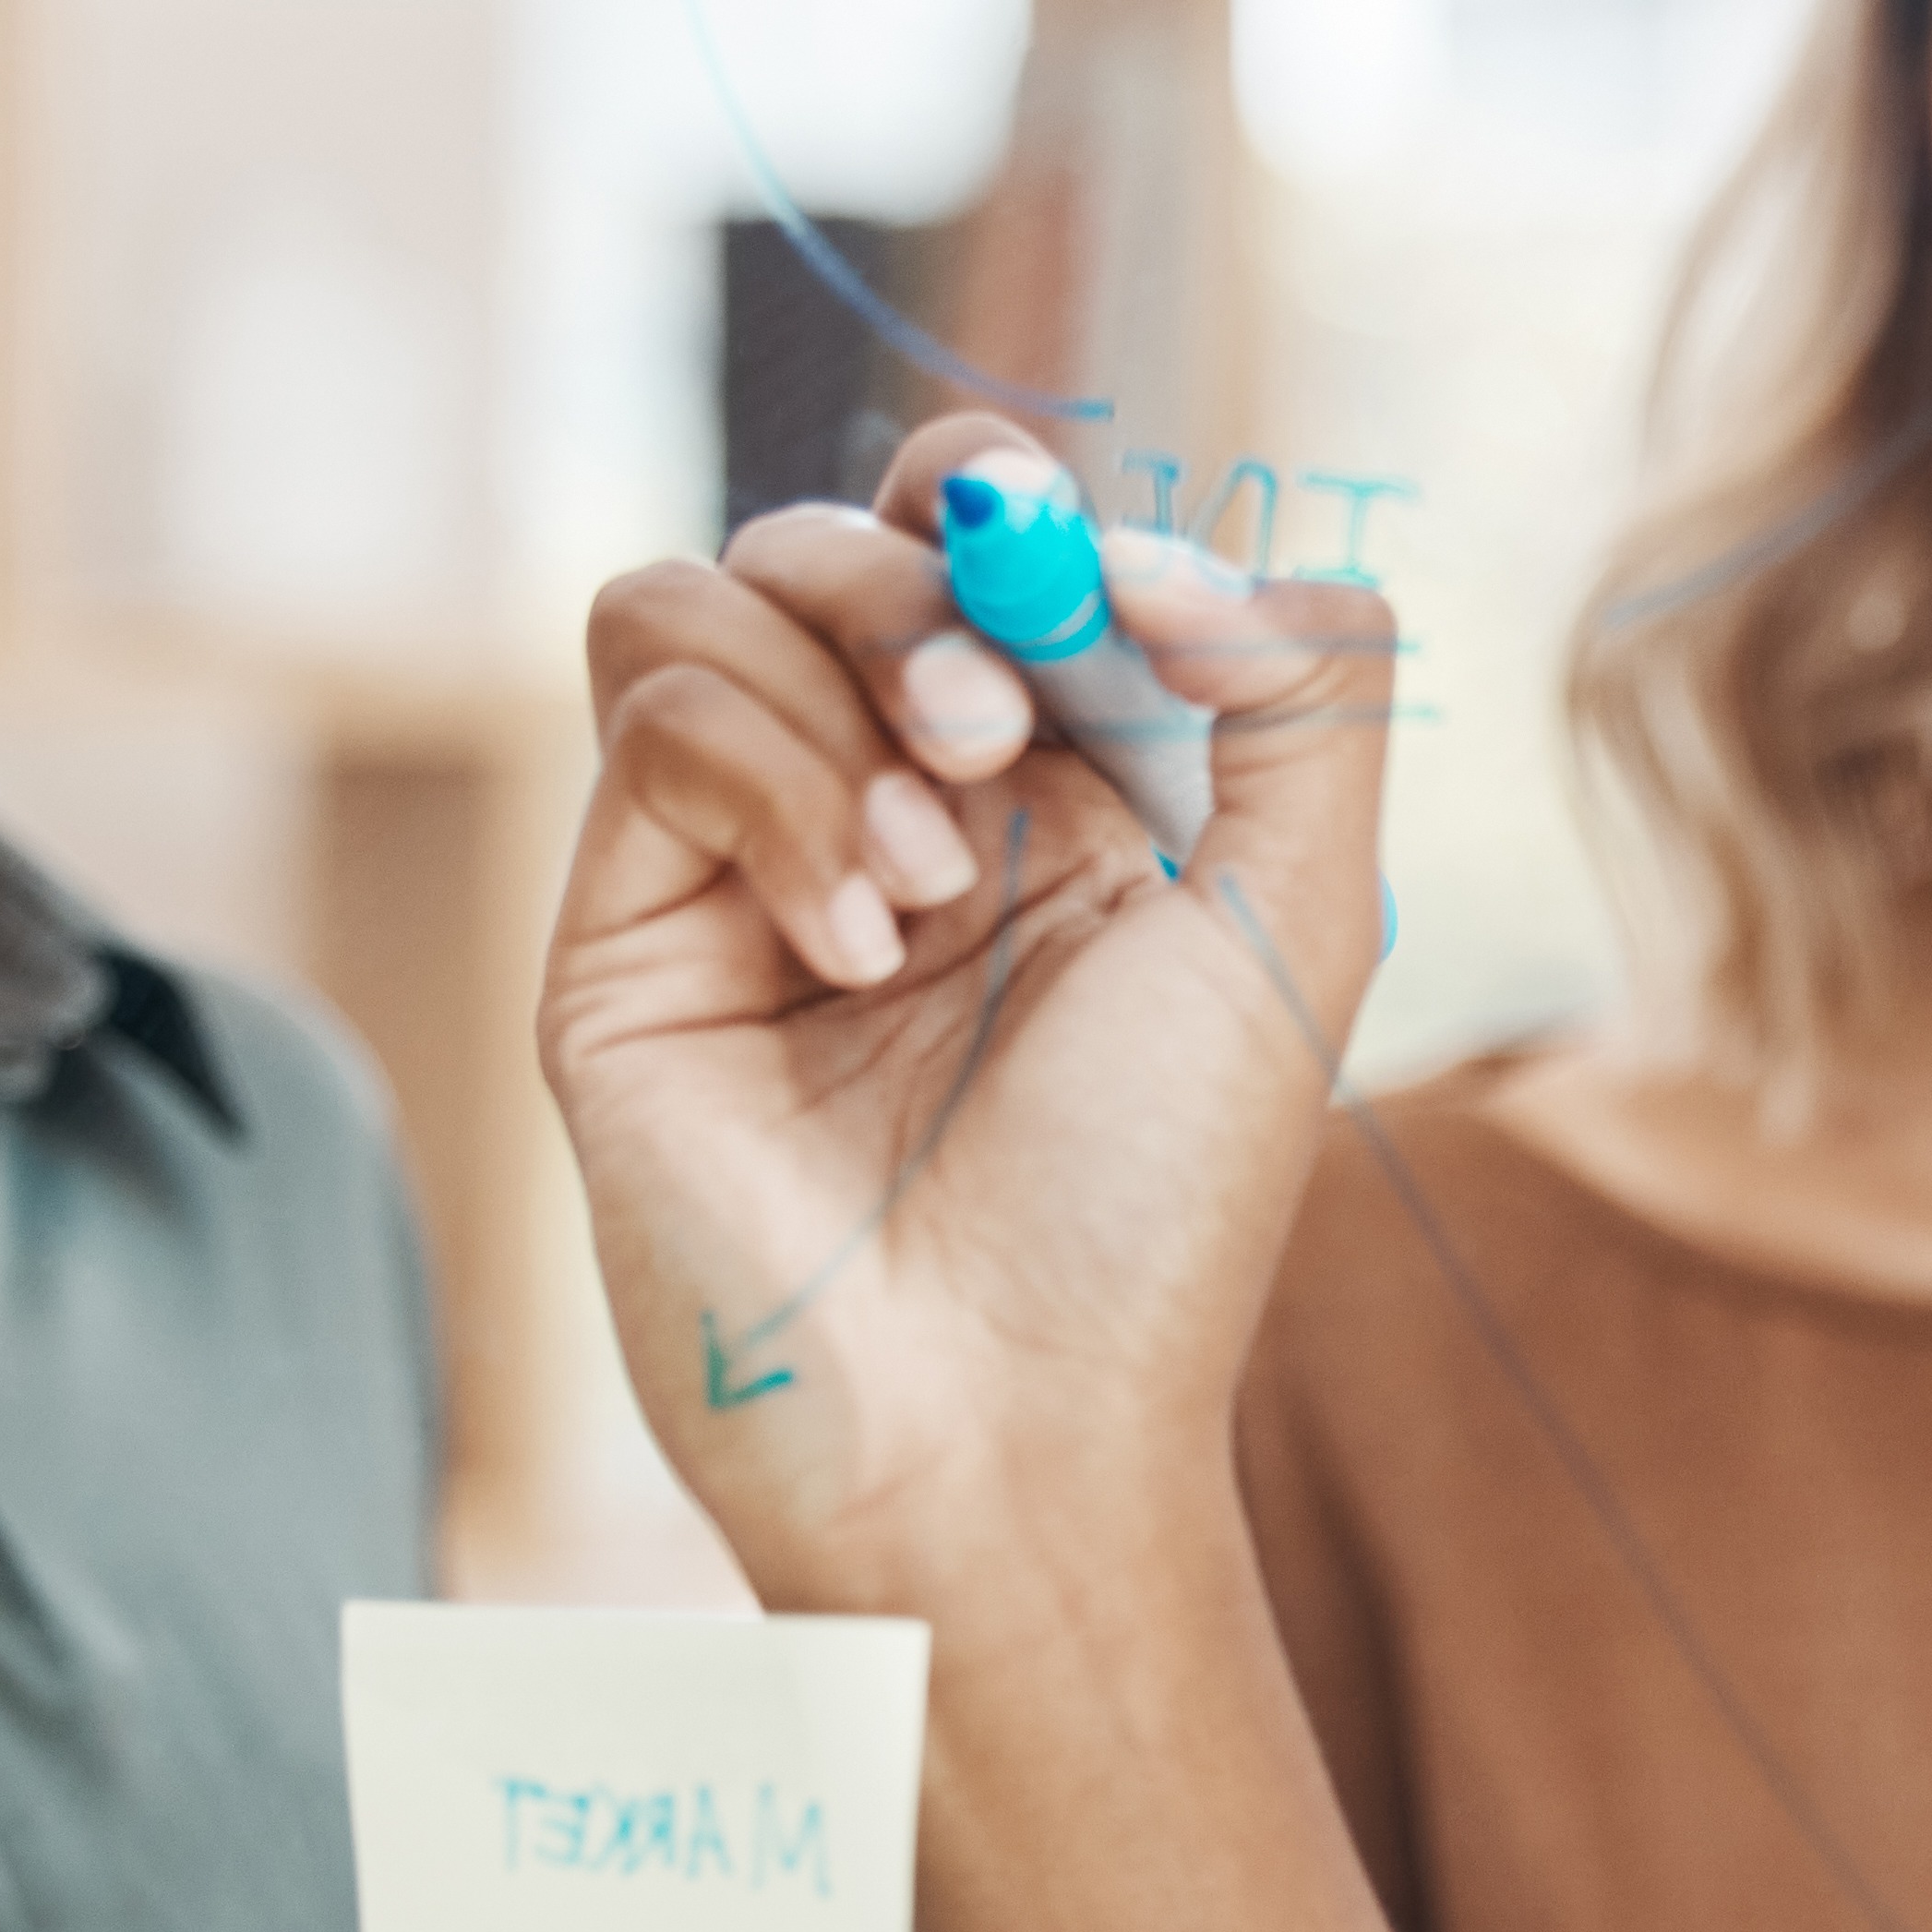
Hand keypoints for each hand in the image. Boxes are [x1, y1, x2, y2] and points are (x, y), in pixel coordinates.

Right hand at [539, 413, 1396, 1611]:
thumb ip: (1306, 684)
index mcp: (1046, 791)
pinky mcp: (625, 940)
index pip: (974, 539)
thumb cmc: (1161, 1203)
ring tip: (931, 876)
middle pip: (829, 536)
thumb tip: (1157, 541)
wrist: (1006, 1421)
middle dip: (922, 585)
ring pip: (700, 596)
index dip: (1011, 511)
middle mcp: (879, 808)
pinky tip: (853, 946)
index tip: (1083, 592)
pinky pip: (650, 718)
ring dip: (834, 683)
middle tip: (996, 731)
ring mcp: (737, 869)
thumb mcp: (1305, 912)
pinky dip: (771, 788)